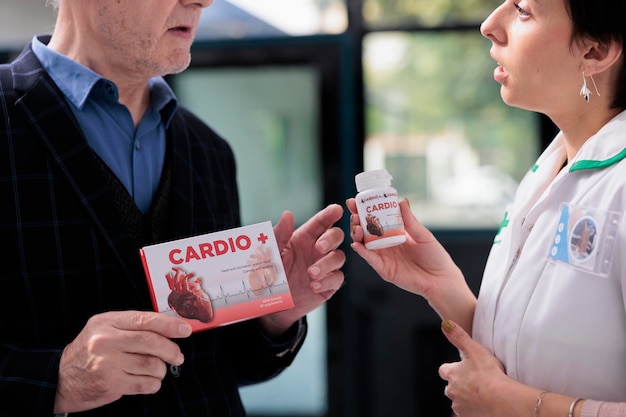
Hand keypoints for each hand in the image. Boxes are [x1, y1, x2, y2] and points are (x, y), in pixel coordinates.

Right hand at [54, 311, 191, 412]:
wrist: (60, 379)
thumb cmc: (89, 352)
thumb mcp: (104, 329)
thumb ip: (132, 325)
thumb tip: (169, 327)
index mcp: (107, 322)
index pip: (145, 320)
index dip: (169, 324)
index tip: (185, 329)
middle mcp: (107, 341)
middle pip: (152, 342)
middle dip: (172, 350)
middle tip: (178, 356)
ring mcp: (108, 364)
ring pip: (152, 364)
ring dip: (161, 369)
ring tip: (156, 369)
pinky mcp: (111, 384)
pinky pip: (146, 383)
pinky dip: (153, 383)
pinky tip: (148, 381)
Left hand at [259, 204, 344, 335]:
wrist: (273, 304)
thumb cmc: (273, 274)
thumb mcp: (272, 253)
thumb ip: (279, 234)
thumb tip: (287, 215)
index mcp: (305, 238)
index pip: (321, 222)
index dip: (330, 214)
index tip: (337, 209)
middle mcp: (317, 250)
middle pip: (336, 235)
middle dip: (331, 239)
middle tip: (320, 247)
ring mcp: (325, 267)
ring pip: (339, 257)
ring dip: (327, 263)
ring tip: (311, 273)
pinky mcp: (329, 284)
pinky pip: (337, 278)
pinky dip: (327, 280)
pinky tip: (313, 285)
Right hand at [346, 198, 474, 327]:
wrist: (440, 278)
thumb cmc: (434, 256)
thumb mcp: (422, 234)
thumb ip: (410, 220)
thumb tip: (401, 201)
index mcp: (394, 232)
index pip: (376, 218)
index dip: (364, 210)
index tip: (356, 201)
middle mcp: (386, 243)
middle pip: (366, 230)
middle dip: (357, 220)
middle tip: (354, 213)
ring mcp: (383, 256)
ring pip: (364, 243)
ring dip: (357, 233)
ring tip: (356, 225)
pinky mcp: (383, 268)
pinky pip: (369, 258)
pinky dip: (361, 251)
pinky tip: (357, 243)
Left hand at [438, 320, 509, 416]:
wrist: (501, 400)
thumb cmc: (489, 375)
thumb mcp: (474, 349)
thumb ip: (459, 336)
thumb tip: (445, 324)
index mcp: (452, 374)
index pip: (444, 370)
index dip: (451, 369)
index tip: (459, 368)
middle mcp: (452, 391)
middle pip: (450, 387)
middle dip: (459, 384)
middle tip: (474, 381)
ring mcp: (460, 406)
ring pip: (459, 400)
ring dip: (467, 397)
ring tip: (482, 392)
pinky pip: (469, 412)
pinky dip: (475, 408)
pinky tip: (485, 404)